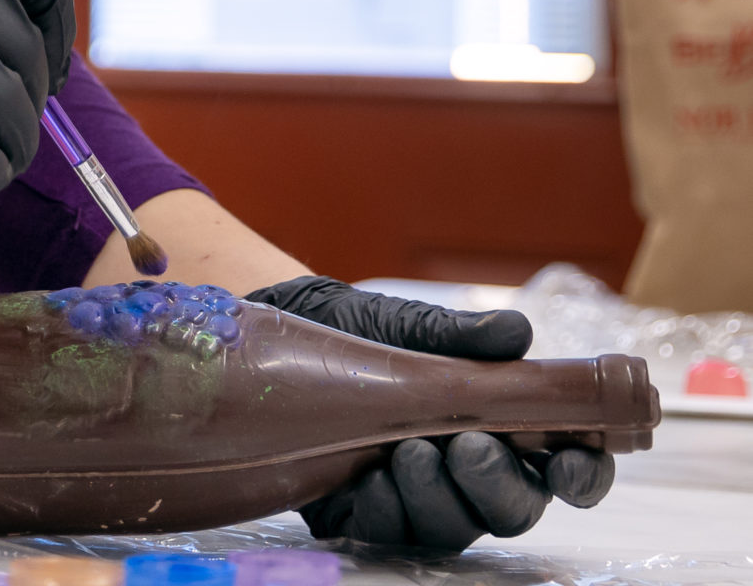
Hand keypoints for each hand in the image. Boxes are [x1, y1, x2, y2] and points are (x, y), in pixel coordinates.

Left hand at [251, 275, 616, 549]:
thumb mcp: (404, 324)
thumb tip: (517, 331)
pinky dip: (387, 511)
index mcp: (498, 424)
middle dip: (499, 485)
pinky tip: (371, 480)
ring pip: (455, 527)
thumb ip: (460, 335)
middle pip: (514, 507)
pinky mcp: (365, 515)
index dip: (581, 471)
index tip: (570, 463)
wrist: (278, 331)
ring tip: (411, 452)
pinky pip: (390, 534)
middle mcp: (467, 471)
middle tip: (468, 447)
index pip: (562, 463)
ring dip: (440, 497)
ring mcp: (419, 497)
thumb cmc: (356, 329)